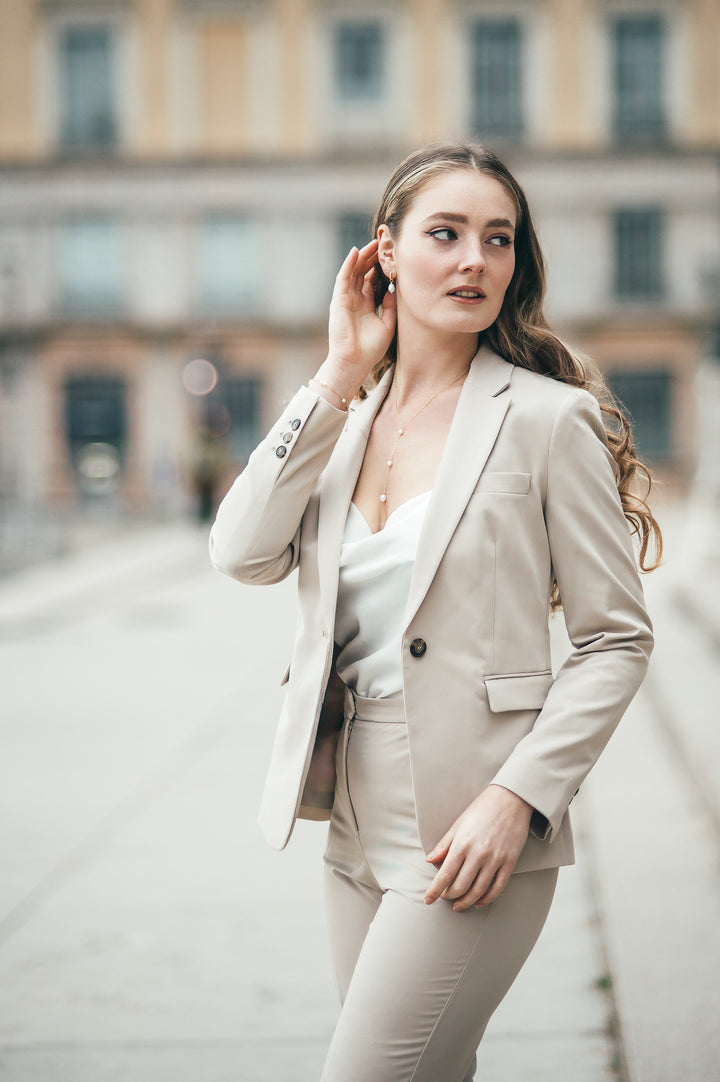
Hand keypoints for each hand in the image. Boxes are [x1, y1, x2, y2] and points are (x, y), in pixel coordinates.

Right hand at [322, 240, 396, 391]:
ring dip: (362, 257)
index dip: (382, 268)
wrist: (354, 361)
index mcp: (367, 306)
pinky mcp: (338, 300)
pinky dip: (349, 264)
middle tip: (384, 244)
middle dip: (373, 258)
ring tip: (373, 243)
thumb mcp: (388, 323)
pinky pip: (343, 277)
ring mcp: (346, 299)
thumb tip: (396, 286)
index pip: (373, 281)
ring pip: (354, 272)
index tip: (392, 256)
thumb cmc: (371, 348)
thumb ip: (391, 304)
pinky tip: (356, 251)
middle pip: (364, 273)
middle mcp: (356, 300)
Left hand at [424, 785, 532, 911]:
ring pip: (478, 890)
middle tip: (445, 898)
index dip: (435, 890)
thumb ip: (444, 844)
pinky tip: (480, 903)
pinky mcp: (509, 862)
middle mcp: (478, 854)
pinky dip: (488, 898)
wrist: (511, 799)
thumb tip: (429, 860)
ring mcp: (495, 859)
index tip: (428, 899)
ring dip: (467, 902)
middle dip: (450, 896)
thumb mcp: (459, 823)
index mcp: (462, 844)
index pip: (445, 874)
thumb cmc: (482, 809)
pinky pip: (498, 887)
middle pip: (460, 886)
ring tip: (459, 906)